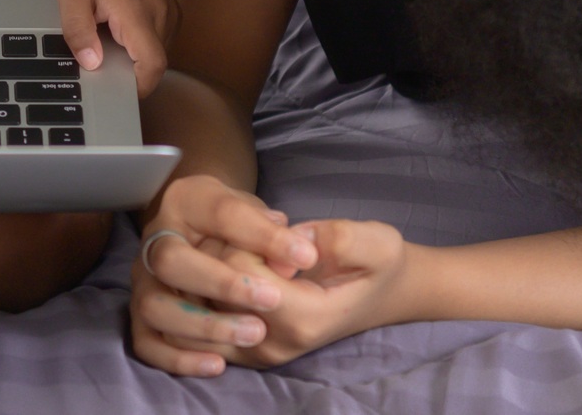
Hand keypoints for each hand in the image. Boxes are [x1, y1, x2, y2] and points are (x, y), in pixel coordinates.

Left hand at [55, 0, 178, 94]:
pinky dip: (138, 44)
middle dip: (127, 70)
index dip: (136, 86)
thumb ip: (78, 32)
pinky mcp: (170, 13)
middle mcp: (163, 15)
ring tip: (108, 34)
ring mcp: (170, 13)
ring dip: (133, 56)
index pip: (153, 65)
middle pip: (154, 63)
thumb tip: (92, 64)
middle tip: (100, 54)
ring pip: (157, 54)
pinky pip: (158, 41)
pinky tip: (118, 28)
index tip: (114, 89)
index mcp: (139, 12)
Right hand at [128, 174, 315, 374]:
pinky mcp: (137, 315)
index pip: (221, 215)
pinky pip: (146, 343)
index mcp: (186, 201)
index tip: (305, 256)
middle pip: (170, 260)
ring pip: (154, 307)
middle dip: (222, 284)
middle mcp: (154, 239)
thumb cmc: (231, 222)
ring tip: (255, 333)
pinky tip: (218, 364)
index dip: (264, 237)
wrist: (195, 228)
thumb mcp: (255, 212)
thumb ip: (274, 232)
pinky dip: (179, 359)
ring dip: (204, 325)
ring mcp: (141, 279)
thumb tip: (298, 258)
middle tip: (272, 299)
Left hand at [214, 218, 409, 365]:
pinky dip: (206, 291)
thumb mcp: (378, 242)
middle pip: (213, 288)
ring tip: (248, 250)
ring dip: (212, 269)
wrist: (383, 294)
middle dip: (225, 251)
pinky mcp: (244, 350)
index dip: (247, 241)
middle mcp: (273, 344)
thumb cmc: (379, 266)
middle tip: (258, 235)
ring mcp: (255, 352)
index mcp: (304, 319)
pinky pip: (200, 322)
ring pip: (199, 305)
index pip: (240, 273)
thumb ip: (341, 238)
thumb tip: (296, 239)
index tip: (277, 230)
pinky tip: (236, 269)